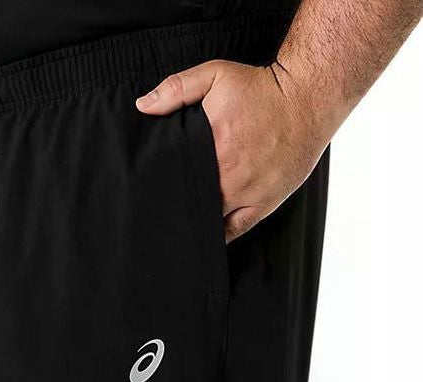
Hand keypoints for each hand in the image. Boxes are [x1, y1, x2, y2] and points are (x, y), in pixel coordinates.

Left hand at [136, 60, 332, 242]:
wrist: (307, 99)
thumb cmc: (260, 88)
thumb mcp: (215, 76)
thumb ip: (176, 89)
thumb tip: (143, 106)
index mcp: (211, 146)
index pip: (176, 177)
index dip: (161, 187)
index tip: (151, 190)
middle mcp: (227, 175)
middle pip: (192, 200)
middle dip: (177, 205)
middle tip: (162, 211)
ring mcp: (247, 192)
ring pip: (212, 218)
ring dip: (197, 221)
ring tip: (182, 226)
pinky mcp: (265, 202)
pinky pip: (238, 229)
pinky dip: (221, 236)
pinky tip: (208, 238)